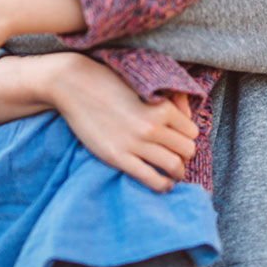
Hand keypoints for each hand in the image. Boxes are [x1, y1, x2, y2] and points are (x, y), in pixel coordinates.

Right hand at [43, 54, 198, 192]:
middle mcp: (152, 126)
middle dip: (184, 156)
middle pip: (187, 151)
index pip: (192, 132)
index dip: (187, 138)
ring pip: (174, 166)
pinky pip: (151, 179)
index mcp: (162, 107)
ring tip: (172, 174)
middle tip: (176, 157)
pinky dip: (162, 185)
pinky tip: (163, 184)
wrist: (74, 84)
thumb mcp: (143, 85)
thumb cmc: (109, 81)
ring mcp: (135, 143)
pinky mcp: (118, 157)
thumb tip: (188, 117)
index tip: (180, 142)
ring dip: (177, 172)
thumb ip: (169, 99)